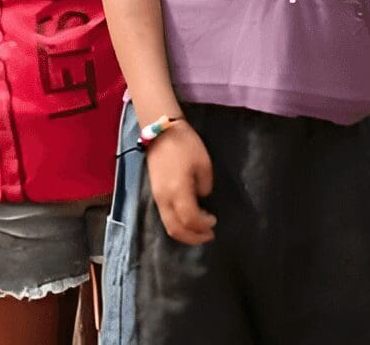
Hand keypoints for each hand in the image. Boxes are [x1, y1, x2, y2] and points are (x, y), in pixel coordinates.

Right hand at [146, 123, 216, 244]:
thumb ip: (204, 185)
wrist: (161, 132)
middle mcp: (164, 199)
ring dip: (185, 232)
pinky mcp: (155, 194)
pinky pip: (165, 217)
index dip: (203, 226)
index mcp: (178, 191)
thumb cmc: (185, 145)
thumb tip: (201, 197)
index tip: (214, 221)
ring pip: (168, 226)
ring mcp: (157, 197)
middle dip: (193, 237)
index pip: (190, 220)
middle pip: (176, 230)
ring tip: (200, 229)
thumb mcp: (203, 164)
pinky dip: (177, 224)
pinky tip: (188, 218)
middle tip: (208, 235)